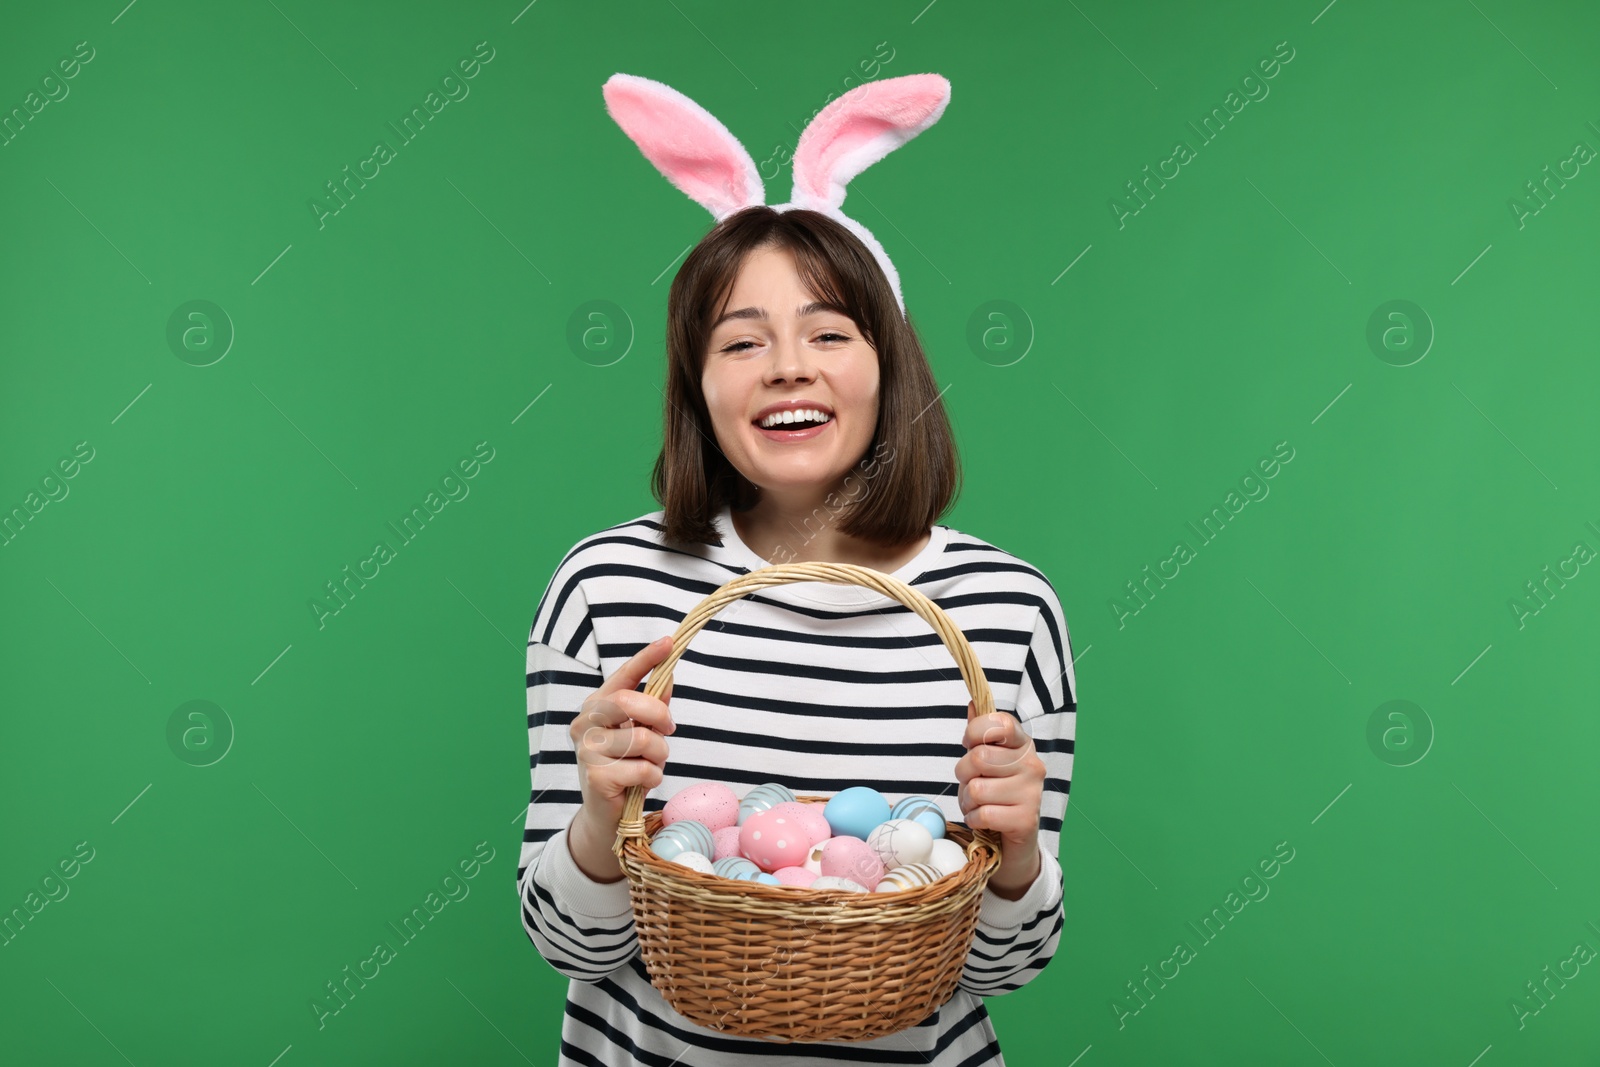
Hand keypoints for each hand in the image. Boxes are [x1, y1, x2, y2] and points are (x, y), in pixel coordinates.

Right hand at [569, 635, 676, 840]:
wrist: (606, 815)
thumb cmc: (625, 767)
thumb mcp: (640, 733)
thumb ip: (652, 707)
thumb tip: (668, 677)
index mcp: (595, 706)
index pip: (622, 677)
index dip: (645, 659)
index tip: (668, 643)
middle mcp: (585, 723)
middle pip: (629, 702)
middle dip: (659, 716)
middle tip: (669, 731)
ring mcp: (587, 750)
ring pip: (642, 739)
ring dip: (659, 755)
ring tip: (651, 765)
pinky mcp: (596, 777)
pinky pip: (643, 769)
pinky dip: (653, 777)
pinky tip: (642, 783)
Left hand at [954, 700, 1044, 894]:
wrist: (1014, 842)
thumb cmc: (997, 794)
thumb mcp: (988, 761)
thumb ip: (980, 732)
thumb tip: (972, 702)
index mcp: (1023, 744)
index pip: (998, 722)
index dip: (975, 732)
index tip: (970, 745)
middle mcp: (1033, 765)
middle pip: (978, 757)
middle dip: (964, 774)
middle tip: (973, 784)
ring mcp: (1032, 793)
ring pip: (977, 788)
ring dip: (968, 800)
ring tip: (979, 804)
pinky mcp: (1026, 820)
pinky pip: (983, 813)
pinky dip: (974, 819)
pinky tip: (984, 820)